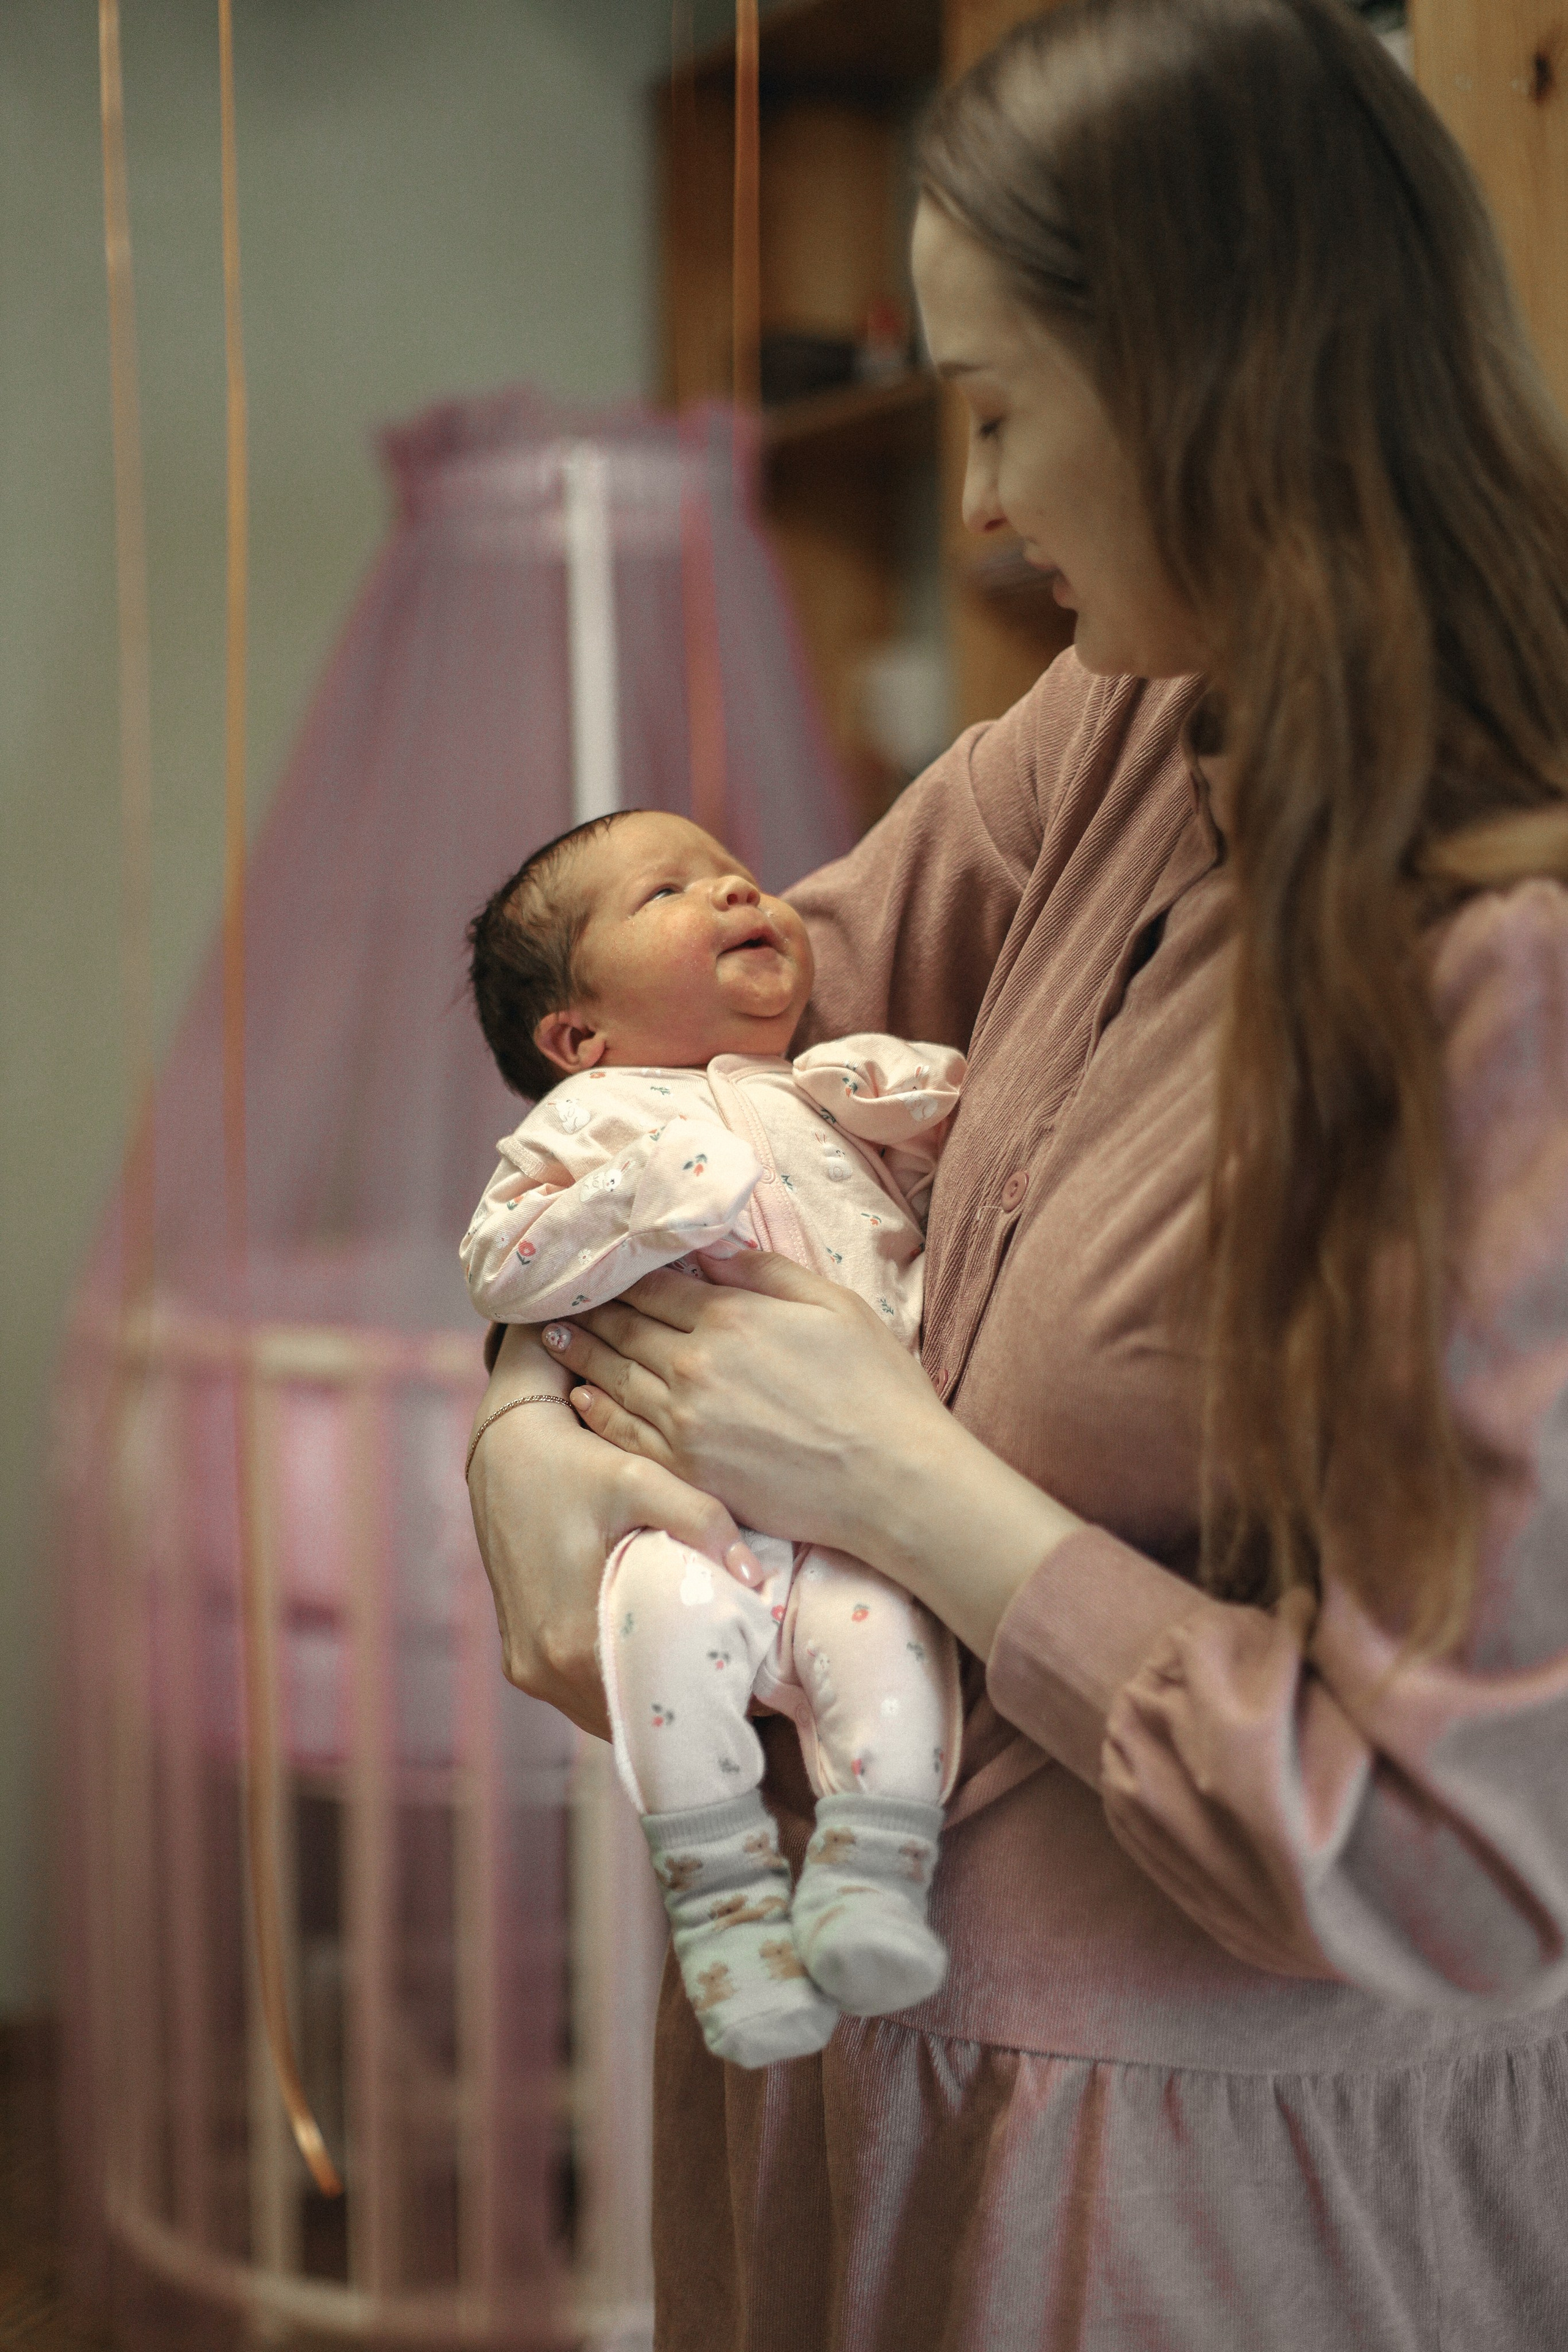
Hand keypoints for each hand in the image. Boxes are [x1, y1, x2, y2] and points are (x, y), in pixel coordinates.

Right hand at [467, 1325, 758, 1739]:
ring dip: (650, 1700)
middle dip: (683, 1705)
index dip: (705, 1702)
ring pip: (605, 1712)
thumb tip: (755, 1577)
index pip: (652, 1701)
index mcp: (571, 1640)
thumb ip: (701, 1521)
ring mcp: (528, 1668)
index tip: (750, 1695)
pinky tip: (657, 1662)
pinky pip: (581, 1695)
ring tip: (705, 1676)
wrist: (505, 1450)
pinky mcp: (521, 1659)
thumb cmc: (575, 1462)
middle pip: (630, 1716)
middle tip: (739, 1688)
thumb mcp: (639, 1479)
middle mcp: (543, 1668)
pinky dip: (619, 1686)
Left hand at [539, 1250, 953, 1564]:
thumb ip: (765, 1271)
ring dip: (578, 1352)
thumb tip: (712, 1242)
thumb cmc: (877, 1389)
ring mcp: (684, 1422)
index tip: (596, 1259)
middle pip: (622, 1326)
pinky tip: (577, 1398)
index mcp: (730, 1317)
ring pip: (611, 1377)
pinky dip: (594, 1412)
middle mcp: (694, 1366)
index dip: (621, 1270)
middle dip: (588, 1306)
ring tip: (549, 1336)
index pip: (654, 1284)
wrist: (893, 1484)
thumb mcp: (833, 1306)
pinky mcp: (686, 1470)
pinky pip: (622, 1434)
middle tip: (554, 1293)